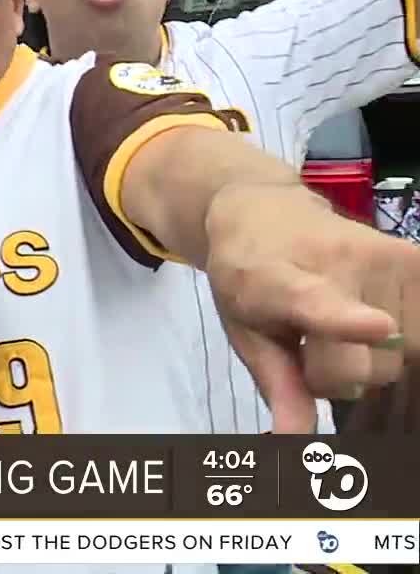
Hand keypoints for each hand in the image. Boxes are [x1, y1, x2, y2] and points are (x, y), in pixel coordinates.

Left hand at [204, 183, 418, 432]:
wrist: (264, 212)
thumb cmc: (248, 277)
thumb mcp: (245, 330)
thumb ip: (277, 383)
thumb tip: (295, 437)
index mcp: (279, 281)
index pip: (316, 302)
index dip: (345, 321)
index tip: (375, 327)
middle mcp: (338, 262)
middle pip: (371, 362)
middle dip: (345, 373)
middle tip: (316, 344)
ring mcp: (385, 255)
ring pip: (406, 353)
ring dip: (378, 357)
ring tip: (344, 326)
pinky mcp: (416, 257)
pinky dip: (406, 339)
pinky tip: (375, 316)